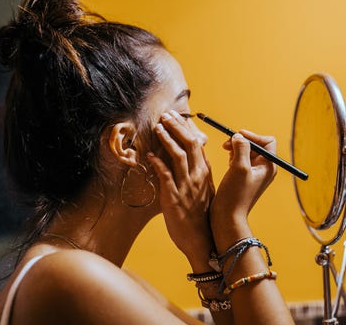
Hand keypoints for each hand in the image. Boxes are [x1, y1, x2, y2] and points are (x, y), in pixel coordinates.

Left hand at [147, 110, 214, 270]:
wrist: (201, 241)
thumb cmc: (202, 216)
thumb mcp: (206, 192)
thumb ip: (198, 174)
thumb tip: (191, 159)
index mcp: (205, 174)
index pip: (198, 144)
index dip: (187, 129)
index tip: (179, 117)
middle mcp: (198, 177)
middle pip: (190, 144)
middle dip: (177, 127)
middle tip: (166, 114)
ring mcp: (186, 186)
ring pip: (178, 155)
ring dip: (168, 138)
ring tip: (158, 126)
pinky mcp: (173, 197)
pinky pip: (165, 175)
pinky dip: (157, 163)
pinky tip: (150, 154)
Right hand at [210, 130, 276, 251]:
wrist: (227, 216)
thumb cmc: (235, 194)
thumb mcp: (239, 167)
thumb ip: (241, 148)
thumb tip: (238, 136)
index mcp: (268, 167)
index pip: (267, 142)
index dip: (253, 136)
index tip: (237, 136)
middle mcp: (264, 169)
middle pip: (256, 146)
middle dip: (241, 142)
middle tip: (226, 145)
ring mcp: (254, 174)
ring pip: (247, 152)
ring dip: (236, 150)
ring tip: (227, 156)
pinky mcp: (244, 178)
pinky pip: (241, 161)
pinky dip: (233, 158)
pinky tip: (228, 164)